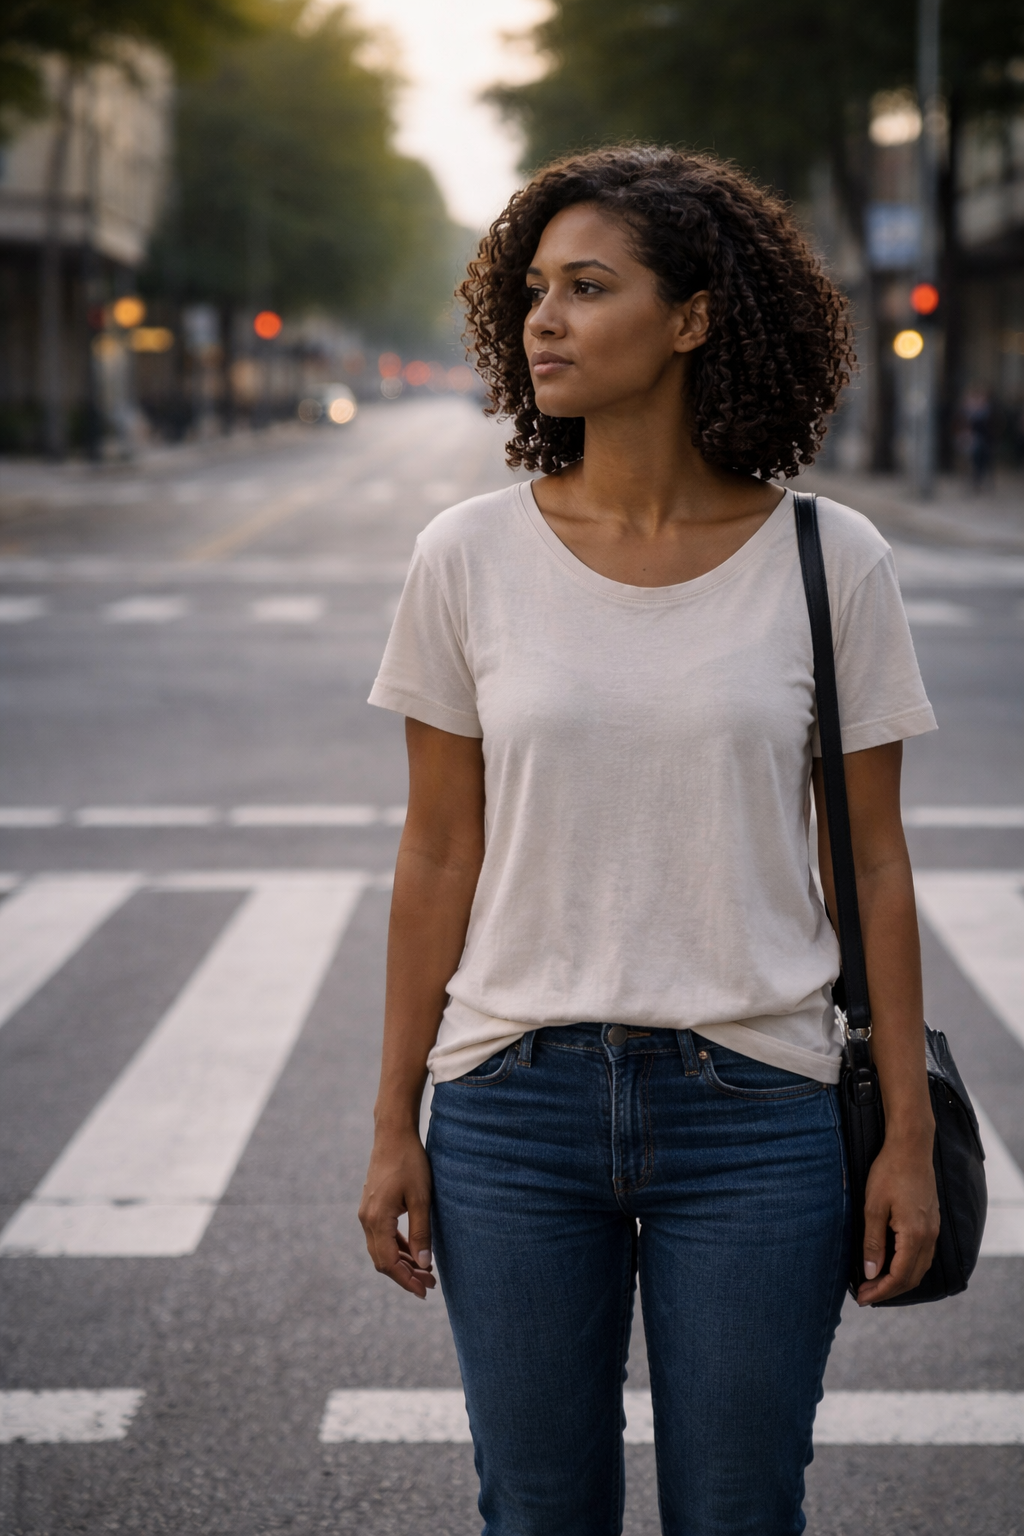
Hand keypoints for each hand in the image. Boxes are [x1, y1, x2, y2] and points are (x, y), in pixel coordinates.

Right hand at [359, 1127, 435, 1299]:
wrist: (393, 1134)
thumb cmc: (410, 1163)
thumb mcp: (421, 1198)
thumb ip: (421, 1232)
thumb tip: (424, 1264)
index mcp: (377, 1219)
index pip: (389, 1263)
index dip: (406, 1280)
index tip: (424, 1292)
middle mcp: (366, 1219)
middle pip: (382, 1261)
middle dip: (405, 1275)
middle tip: (429, 1284)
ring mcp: (367, 1213)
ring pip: (381, 1249)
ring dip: (402, 1263)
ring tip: (426, 1271)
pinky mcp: (372, 1207)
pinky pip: (382, 1236)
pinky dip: (397, 1247)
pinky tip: (414, 1251)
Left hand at [856, 1135, 939, 1305]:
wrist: (911, 1148)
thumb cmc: (889, 1173)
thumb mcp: (873, 1207)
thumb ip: (873, 1242)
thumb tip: (871, 1273)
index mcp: (914, 1234)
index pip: (899, 1276)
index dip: (880, 1291)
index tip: (862, 1298)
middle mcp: (929, 1236)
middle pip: (912, 1277)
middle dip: (889, 1290)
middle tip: (865, 1295)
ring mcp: (933, 1230)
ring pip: (920, 1268)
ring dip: (899, 1281)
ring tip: (876, 1284)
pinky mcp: (932, 1222)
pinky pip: (923, 1256)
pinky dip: (908, 1267)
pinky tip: (891, 1265)